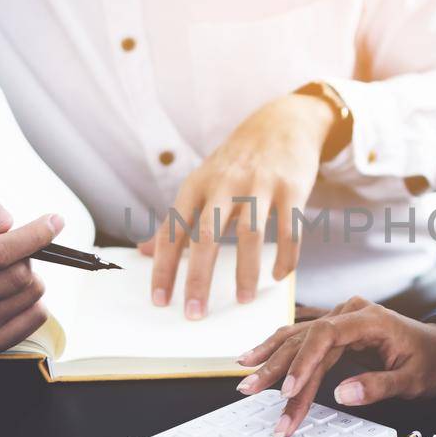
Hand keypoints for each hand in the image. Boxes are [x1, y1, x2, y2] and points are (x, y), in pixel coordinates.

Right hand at [0, 177, 62, 355]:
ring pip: (30, 295)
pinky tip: (14, 292)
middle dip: (26, 256)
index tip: (53, 222)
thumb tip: (1, 223)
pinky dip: (35, 301)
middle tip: (14, 250)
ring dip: (31, 276)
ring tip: (10, 270)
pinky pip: (37, 318)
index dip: (31, 236)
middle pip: (18, 276)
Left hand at [144, 93, 334, 318]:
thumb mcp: (201, 183)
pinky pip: (289, 230)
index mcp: (197, 185)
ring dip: (246, 272)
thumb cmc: (235, 162)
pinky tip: (278, 276)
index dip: (165, 267)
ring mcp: (260, 185)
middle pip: (207, 236)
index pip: (174, 231)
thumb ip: (176, 220)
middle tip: (196, 312)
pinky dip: (285, 257)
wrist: (281, 124)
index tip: (160, 301)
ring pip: (251, 235)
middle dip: (199, 278)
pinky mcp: (292, 188)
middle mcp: (226, 184)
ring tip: (242, 300)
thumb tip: (143, 252)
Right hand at [234, 298, 435, 436]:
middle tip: (251, 390)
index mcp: (368, 319)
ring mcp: (340, 320)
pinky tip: (257, 359)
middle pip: (305, 338)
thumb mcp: (412, 380)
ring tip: (245, 377)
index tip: (289, 390)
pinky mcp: (336, 332)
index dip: (303, 363)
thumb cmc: (432, 362)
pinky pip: (303, 340)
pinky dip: (280, 352)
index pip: (325, 336)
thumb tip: (342, 395)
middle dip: (277, 368)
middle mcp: (349, 314)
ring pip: (298, 338)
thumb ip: (378, 386)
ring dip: (271, 359)